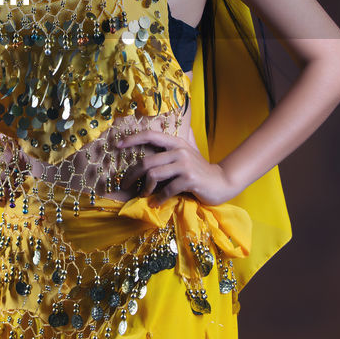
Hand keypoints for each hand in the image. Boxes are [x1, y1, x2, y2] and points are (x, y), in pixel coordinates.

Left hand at [117, 129, 238, 205]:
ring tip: (144, 195)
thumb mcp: (185, 155)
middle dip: (131, 175)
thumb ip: (170, 150)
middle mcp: (179, 150)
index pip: (150, 135)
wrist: (222, 182)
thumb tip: (149, 145)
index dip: (132, 139)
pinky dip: (158, 199)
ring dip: (145, 188)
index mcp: (176, 142)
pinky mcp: (189, 179)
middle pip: (146, 161)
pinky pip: (166, 189)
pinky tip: (156, 203)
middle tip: (124, 185)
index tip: (117, 145)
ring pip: (153, 175)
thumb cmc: (199, 171)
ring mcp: (185, 164)